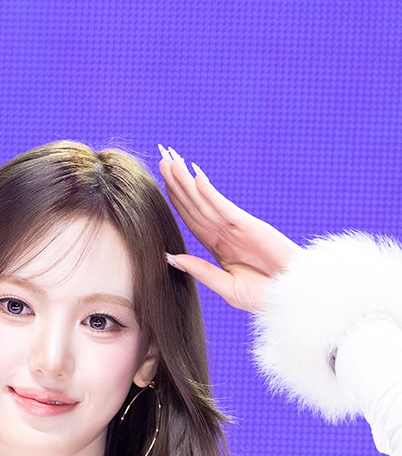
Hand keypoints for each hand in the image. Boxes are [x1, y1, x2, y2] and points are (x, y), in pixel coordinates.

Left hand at [159, 149, 299, 312]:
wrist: (294, 296)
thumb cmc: (265, 295)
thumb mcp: (227, 286)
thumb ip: (201, 271)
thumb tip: (171, 257)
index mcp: (219, 246)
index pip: (192, 219)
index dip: (176, 200)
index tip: (160, 183)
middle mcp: (226, 232)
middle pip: (196, 204)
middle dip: (178, 183)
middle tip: (161, 159)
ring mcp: (237, 228)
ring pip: (205, 201)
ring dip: (186, 181)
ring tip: (170, 161)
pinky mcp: (250, 227)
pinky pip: (224, 208)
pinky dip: (210, 194)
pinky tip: (196, 178)